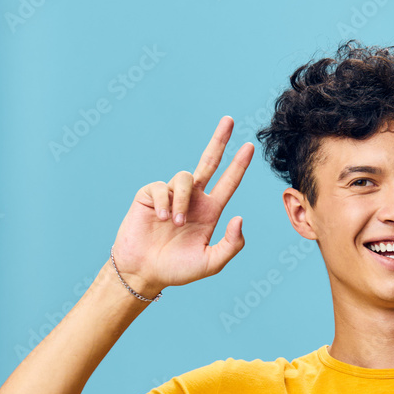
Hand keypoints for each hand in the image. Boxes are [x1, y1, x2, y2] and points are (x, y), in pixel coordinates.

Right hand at [111, 117, 253, 294]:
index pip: (228, 182)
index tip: (249, 146)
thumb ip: (231, 244)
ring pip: (184, 178)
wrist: (144, 272)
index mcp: (211, 211)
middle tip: (230, 120)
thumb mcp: (211, 262)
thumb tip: (240, 217)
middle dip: (219, 140)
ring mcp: (171, 195)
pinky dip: (162, 203)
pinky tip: (159, 220)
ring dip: (182, 200)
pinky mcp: (149, 195)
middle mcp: (193, 199)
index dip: (239, 165)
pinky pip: (160, 188)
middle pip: (208, 162)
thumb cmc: (178, 269)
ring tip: (174, 224)